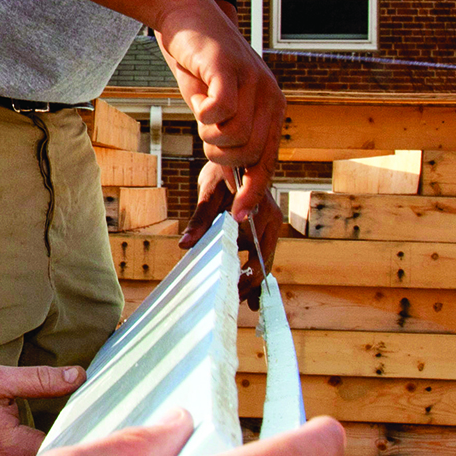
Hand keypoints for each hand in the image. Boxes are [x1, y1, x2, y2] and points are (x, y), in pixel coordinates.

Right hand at [152, 0, 282, 217]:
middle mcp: (270, 96)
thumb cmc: (199, 64)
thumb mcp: (216, 107)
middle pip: (250, 154)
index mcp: (271, 108)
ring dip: (210, 135)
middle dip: (220, 157)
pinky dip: (204, 114)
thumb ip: (227, 137)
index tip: (238, 216)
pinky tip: (198, 99)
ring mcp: (253, 81)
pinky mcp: (230, 68)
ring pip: (235, 136)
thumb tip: (232, 181)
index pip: (269, 161)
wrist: (186, 14)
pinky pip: (222, 110)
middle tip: (205, 136)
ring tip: (202, 114)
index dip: (253, 192)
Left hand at [181, 168, 285, 304]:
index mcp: (261, 211)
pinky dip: (253, 267)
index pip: (259, 253)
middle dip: (253, 284)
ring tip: (244, 303)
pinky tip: (246, 286)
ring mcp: (269, 222)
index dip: (248, 275)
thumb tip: (184, 246)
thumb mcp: (209, 191)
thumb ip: (199, 219)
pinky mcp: (262, 224)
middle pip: (265, 260)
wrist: (236, 150)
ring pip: (265, 257)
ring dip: (254, 278)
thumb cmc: (223, 167)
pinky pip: (261, 250)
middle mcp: (270, 218)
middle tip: (239, 305)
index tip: (234, 291)